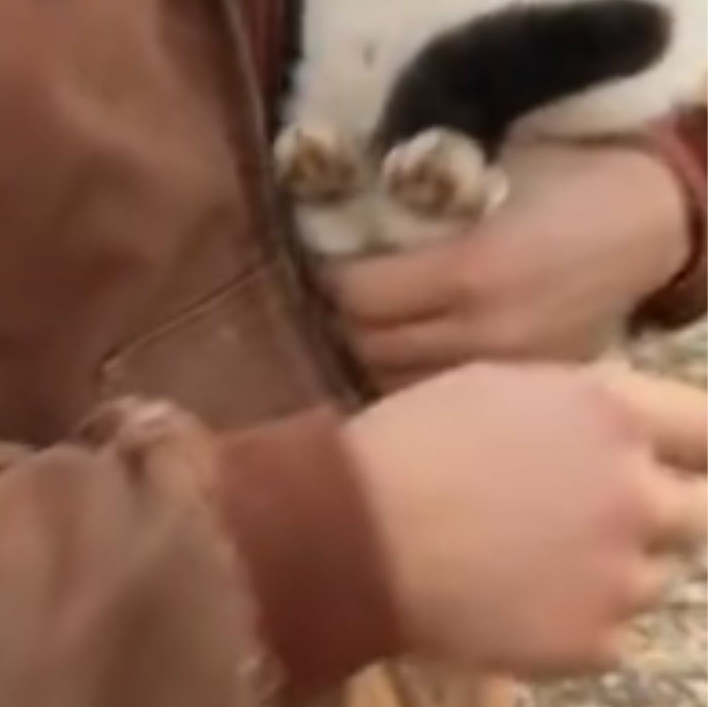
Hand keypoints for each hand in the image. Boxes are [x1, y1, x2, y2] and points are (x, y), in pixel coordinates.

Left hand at [328, 141, 690, 388]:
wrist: (646, 217)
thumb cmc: (555, 173)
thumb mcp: (474, 170)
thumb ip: (407, 198)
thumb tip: (323, 202)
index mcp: (466, 270)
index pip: (355, 295)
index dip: (325, 275)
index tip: (316, 255)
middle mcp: (484, 331)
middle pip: (368, 346)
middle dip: (337, 318)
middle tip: (327, 291)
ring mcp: (510, 368)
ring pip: (399, 384)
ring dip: (369, 355)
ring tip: (361, 324)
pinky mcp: (530, 385)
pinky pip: (444, 395)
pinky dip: (413, 378)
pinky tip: (406, 350)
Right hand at [345, 361, 707, 675]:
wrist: (355, 529)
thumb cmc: (415, 439)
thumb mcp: (503, 386)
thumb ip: (584, 408)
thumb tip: (630, 432)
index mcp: (611, 414)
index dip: (693, 445)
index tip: (678, 457)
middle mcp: (635, 491)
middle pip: (698, 511)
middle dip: (655, 510)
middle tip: (592, 512)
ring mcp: (624, 574)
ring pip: (654, 576)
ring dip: (614, 566)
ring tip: (533, 554)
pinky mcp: (598, 641)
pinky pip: (614, 631)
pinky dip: (579, 619)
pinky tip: (517, 594)